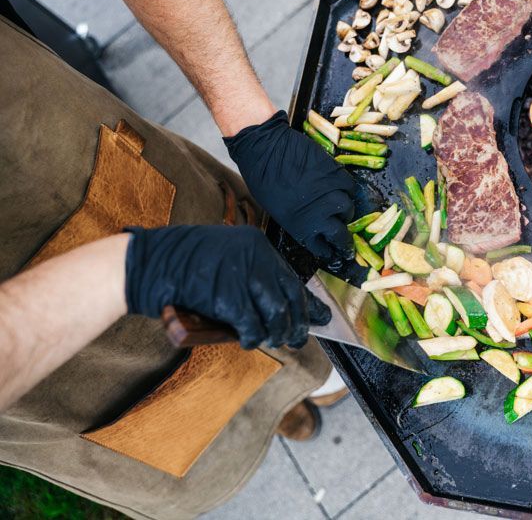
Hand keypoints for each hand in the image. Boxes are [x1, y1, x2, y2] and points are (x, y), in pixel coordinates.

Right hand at [124, 225, 330, 348]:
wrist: (154, 261)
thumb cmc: (188, 262)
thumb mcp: (229, 256)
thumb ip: (253, 273)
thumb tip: (280, 304)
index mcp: (259, 245)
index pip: (292, 279)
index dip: (309, 303)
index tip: (321, 317)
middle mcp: (257, 258)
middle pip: (290, 298)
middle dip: (297, 323)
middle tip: (297, 339)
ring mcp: (244, 277)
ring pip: (276, 315)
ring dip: (276, 333)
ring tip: (272, 341)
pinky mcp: (229, 298)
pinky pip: (251, 326)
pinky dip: (252, 338)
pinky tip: (248, 341)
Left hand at [224, 111, 354, 260]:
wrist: (265, 148)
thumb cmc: (263, 179)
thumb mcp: (278, 210)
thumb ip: (298, 221)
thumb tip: (311, 224)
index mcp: (300, 228)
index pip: (322, 248)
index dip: (328, 249)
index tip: (332, 249)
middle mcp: (319, 215)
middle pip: (341, 234)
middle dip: (342, 238)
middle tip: (344, 236)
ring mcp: (330, 194)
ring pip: (348, 209)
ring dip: (345, 210)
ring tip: (339, 206)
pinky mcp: (336, 174)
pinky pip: (350, 187)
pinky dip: (347, 189)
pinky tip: (340, 187)